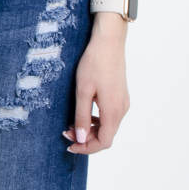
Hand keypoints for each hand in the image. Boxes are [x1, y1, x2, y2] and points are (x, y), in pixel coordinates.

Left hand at [63, 26, 128, 153]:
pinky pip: (110, 116)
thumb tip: (81, 139)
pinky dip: (97, 120)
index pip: (103, 142)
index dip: (86, 148)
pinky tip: (84, 113)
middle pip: (106, 136)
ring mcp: (123, 102)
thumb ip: (82, 117)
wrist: (109, 41)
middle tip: (65, 132)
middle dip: (86, 139)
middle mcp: (122, 109)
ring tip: (71, 123)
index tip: (69, 145)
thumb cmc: (94, 63)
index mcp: (113, 111)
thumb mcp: (83, 91)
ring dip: (91, 130)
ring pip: (108, 127)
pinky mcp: (120, 96)